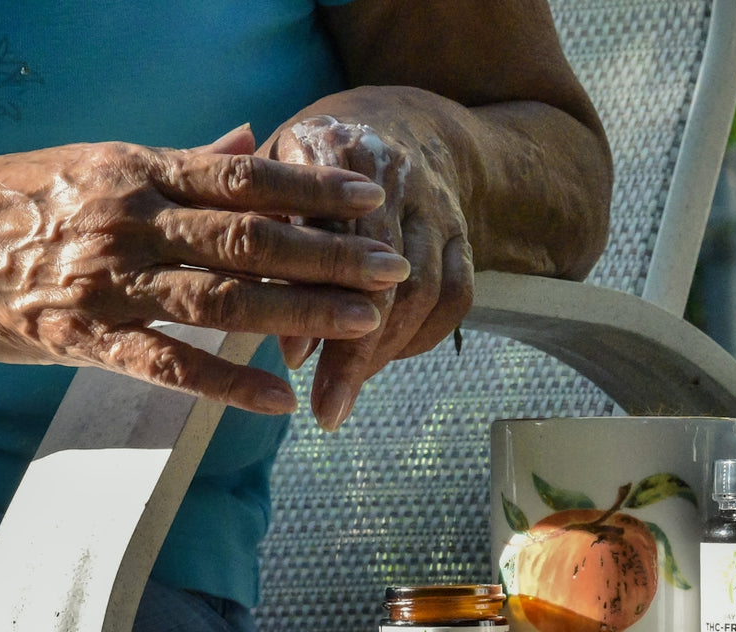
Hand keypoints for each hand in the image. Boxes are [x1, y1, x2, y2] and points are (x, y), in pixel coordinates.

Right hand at [0, 125, 409, 413]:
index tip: (370, 197)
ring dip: (300, 312)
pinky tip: (279, 400)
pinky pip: (168, 364)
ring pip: (222, 298)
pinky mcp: (87, 338)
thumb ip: (186, 161)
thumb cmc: (34, 200)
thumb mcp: (107, 164)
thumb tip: (249, 139)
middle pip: (250, 239)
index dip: (312, 187)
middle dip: (328, 253)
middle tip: (390, 266)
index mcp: (143, 173)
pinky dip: (227, 383)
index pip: (245, 178)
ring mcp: (112, 283)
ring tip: (362, 321)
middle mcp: (135, 223)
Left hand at [267, 115, 473, 429]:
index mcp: (335, 148)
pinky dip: (426, 337)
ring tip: (351, 391)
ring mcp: (437, 206)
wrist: (402, 123)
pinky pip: (458, 295)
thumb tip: (287, 341)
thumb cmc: (312, 161)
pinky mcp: (464, 233)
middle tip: (329, 406)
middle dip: (358, 349)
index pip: (330, 239)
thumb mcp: (273, 175)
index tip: (290, 363)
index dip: (312, 303)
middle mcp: (396, 175)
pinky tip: (389, 360)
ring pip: (427, 291)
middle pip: (388, 276)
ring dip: (390, 351)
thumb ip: (271, 244)